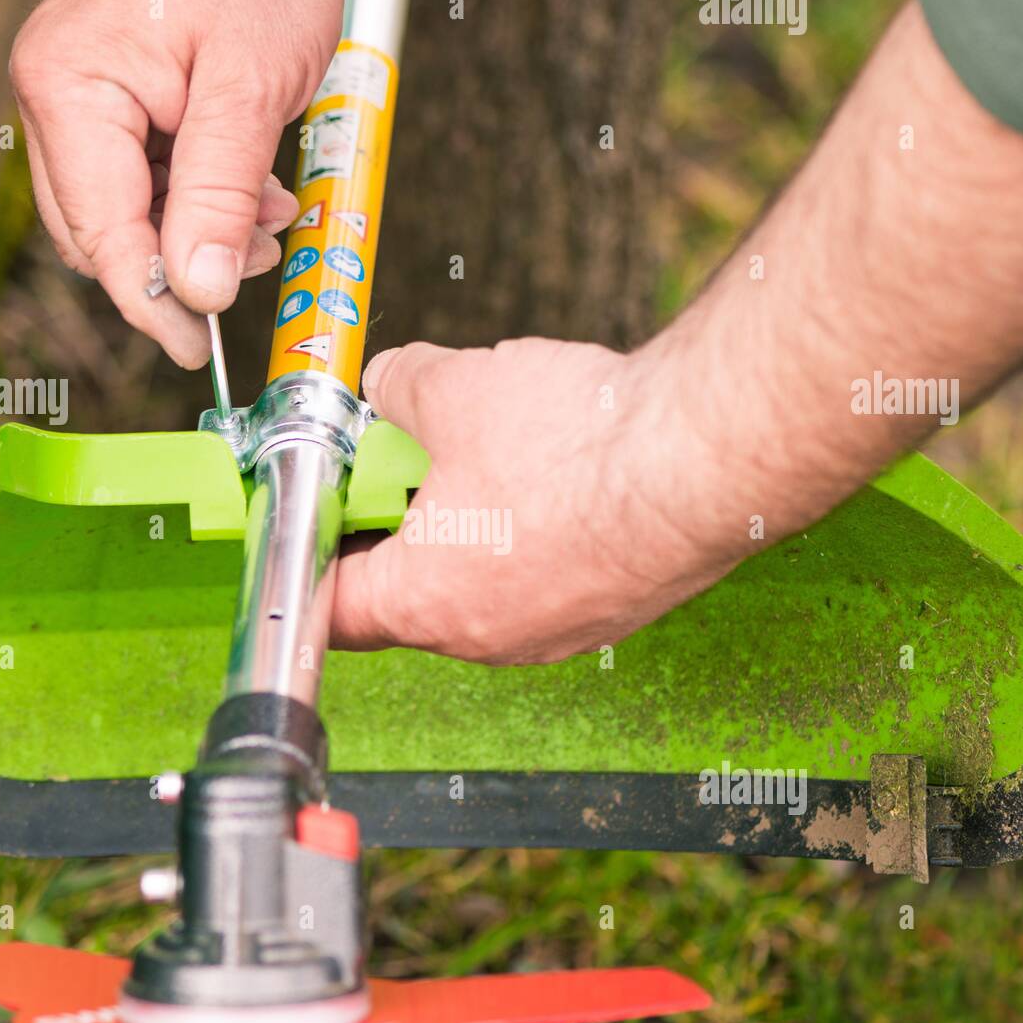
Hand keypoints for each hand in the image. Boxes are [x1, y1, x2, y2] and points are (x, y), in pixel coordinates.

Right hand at [9, 0, 343, 366]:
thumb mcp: (249, 88)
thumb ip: (218, 195)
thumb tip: (197, 291)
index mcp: (71, 88)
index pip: (103, 235)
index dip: (152, 302)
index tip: (198, 348)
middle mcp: (58, 94)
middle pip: (103, 233)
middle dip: (180, 265)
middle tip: (253, 263)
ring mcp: (82, 96)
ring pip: (129, 213)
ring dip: (198, 234)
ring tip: (266, 212)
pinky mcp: (116, 99)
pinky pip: (146, 180)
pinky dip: (199, 201)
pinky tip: (251, 191)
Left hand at [332, 338, 744, 663]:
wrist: (705, 464)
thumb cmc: (579, 446)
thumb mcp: (452, 388)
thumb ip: (397, 388)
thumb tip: (389, 383)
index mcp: (424, 602)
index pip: (334, 611)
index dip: (317, 557)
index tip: (326, 518)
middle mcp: (485, 638)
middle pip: (409, 598)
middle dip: (399, 531)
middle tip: (408, 467)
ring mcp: (552, 635)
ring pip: (481, 591)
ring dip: (469, 537)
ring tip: (489, 462)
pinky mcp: (607, 616)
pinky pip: (543, 584)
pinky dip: (530, 542)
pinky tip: (553, 480)